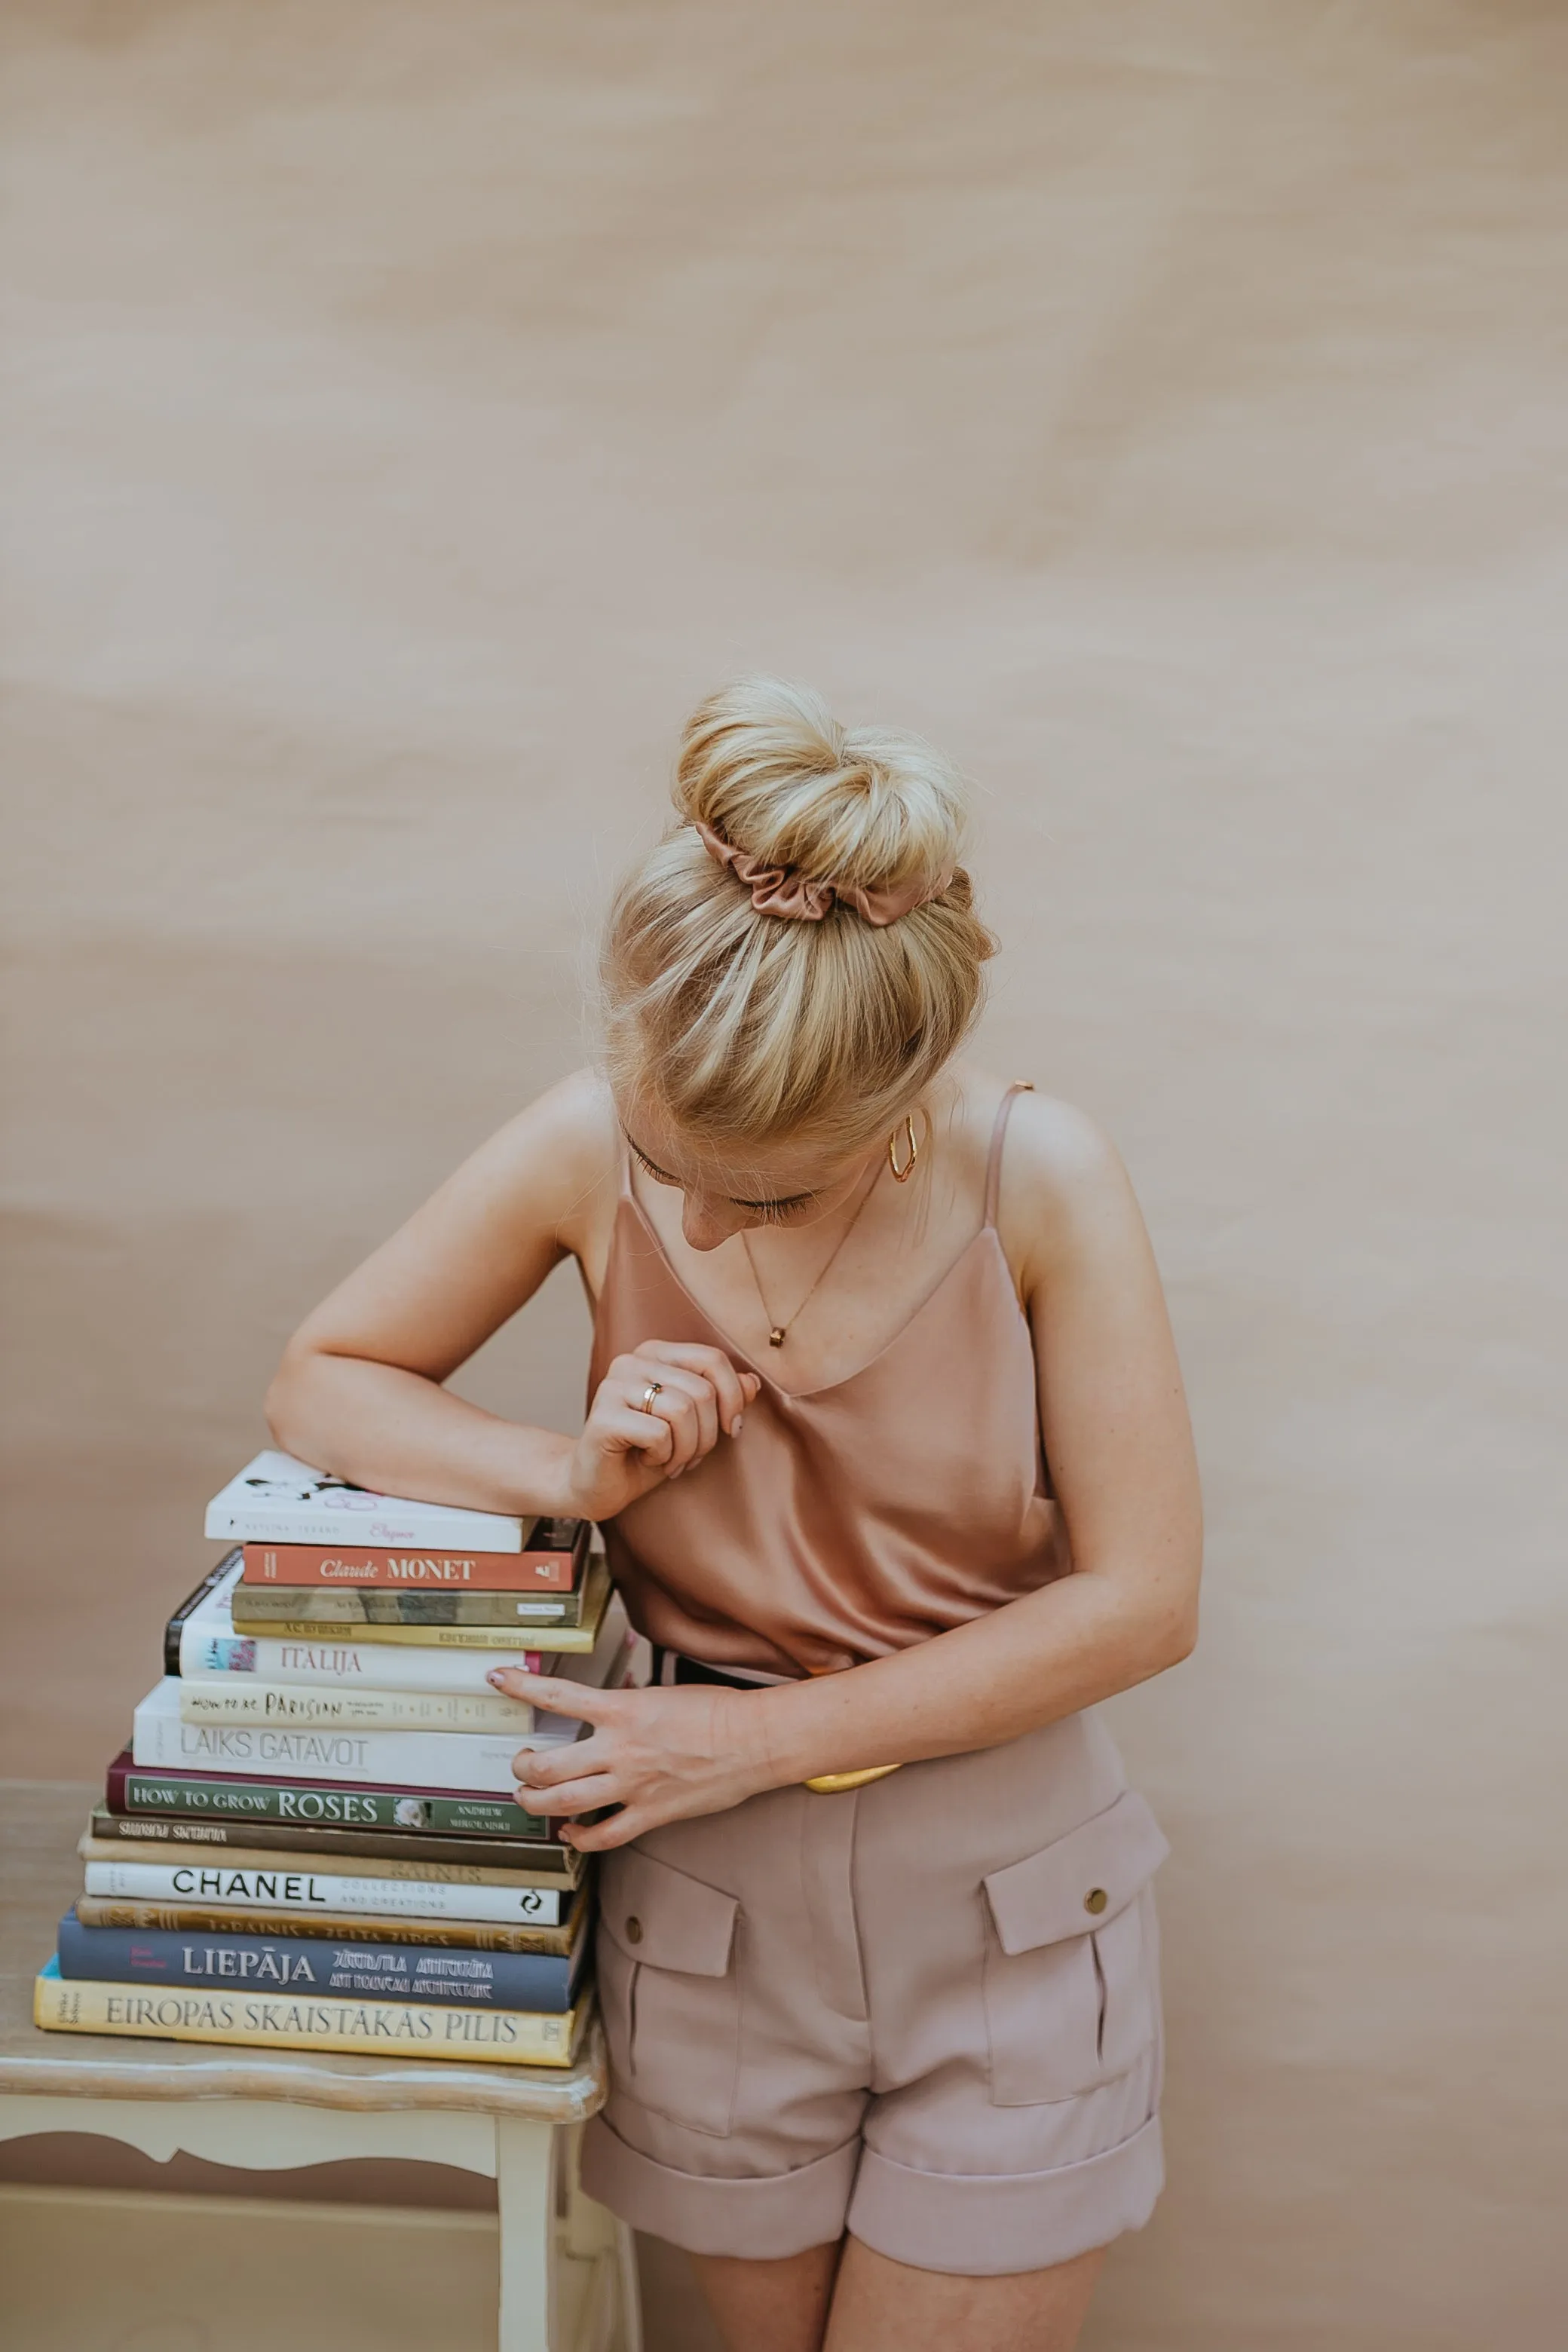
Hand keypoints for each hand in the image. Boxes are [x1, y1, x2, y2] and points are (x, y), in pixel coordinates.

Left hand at [490, 1670, 778, 1849]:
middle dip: (522, 1767)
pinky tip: (570, 1833)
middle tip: (520, 1763)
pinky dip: (579, 1838)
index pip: (557, 1695)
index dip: (521, 1685)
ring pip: (563, 1802)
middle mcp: (619, 1749)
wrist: (753, 1741)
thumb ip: (626, 1707)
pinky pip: (603, 1835)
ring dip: (536, 1802)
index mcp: (621, 1710)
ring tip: (530, 1796)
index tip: (498, 1677)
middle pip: (546, 1766)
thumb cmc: (717, 1712)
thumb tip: (606, 1710)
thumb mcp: (660, 1695)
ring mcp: (632, 1785)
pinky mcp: (650, 1814)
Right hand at [564, 1343, 759, 1519]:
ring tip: (670, 1460)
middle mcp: (632, 1361)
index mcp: (655, 1354)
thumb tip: (754, 1382)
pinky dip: (664, 1456)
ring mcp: (613, 1386)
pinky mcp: (603, 1417)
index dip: (733, 1398)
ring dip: (686, 1449)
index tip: (731, 1429)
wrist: (598, 1485)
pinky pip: (659, 1434)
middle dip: (708, 1435)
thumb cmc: (647, 1452)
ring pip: (683, 1411)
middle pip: (702, 1390)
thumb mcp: (695, 1425)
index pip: (712, 1359)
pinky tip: (646, 1460)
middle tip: (690, 1456)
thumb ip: (722, 1398)